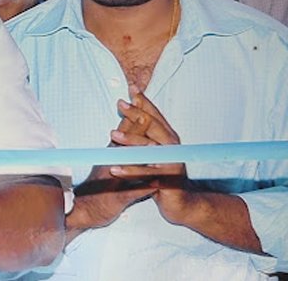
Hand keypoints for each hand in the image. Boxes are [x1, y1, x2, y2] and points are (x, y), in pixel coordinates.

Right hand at [69, 99, 154, 230]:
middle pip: (123, 143)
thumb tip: (130, 121)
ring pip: (127, 166)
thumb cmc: (101, 185)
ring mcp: (113, 181)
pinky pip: (131, 193)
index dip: (132, 114)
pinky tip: (154, 186)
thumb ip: (121, 142)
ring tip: (153, 149)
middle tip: (145, 115)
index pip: (122, 130)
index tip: (139, 97)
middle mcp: (110, 163)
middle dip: (135, 129)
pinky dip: (143, 188)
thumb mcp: (110, 160)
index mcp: (111, 154)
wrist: (88, 209)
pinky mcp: (117, 199)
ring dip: (138, 157)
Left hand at [109, 89, 193, 224]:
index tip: (131, 87)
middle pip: (154, 127)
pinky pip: (146, 174)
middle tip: (120, 104)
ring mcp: (172, 164)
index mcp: (168, 138)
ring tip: (112, 134)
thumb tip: (131, 112)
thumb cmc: (161, 175)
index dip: (144, 101)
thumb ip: (144, 134)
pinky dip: (130, 171)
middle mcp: (173, 148)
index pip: (155, 116)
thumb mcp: (153, 152)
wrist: (180, 204)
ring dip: (130, 140)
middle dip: (136, 114)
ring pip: (149, 149)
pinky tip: (114, 168)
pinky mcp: (168, 181)